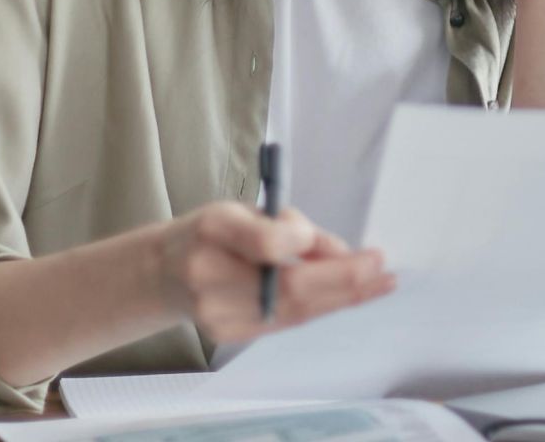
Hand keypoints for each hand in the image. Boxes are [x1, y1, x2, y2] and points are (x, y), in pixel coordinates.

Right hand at [153, 201, 393, 343]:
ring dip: (342, 298)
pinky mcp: (227, 334)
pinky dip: (321, 308)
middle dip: (344, 281)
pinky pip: (286, 322)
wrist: (162, 272)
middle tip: (382, 270)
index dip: (310, 245)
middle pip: (289, 288)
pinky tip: (349, 297)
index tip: (354, 246)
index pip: (266, 244)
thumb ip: (291, 227)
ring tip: (379, 285)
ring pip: (294, 311)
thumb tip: (343, 253)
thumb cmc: (213, 233)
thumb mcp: (246, 210)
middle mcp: (208, 274)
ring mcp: (216, 313)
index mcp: (213, 229)